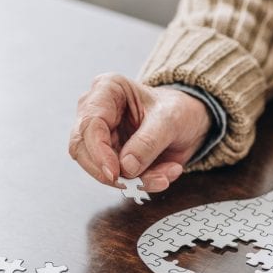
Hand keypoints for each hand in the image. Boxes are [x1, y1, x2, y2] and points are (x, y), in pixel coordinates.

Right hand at [69, 74, 211, 191]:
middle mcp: (97, 111)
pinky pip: (118, 178)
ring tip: (163, 177)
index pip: (90, 124)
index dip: (98, 152)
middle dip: (110, 172)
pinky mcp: (110, 156)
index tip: (115, 172)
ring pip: (99, 168)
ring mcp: (101, 136)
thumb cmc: (177, 109)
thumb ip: (148, 142)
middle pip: (83, 149)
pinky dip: (141, 182)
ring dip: (132, 180)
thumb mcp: (170, 120)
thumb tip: (126, 166)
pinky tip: (164, 175)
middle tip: (136, 183)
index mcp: (107, 89)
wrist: (189, 121)